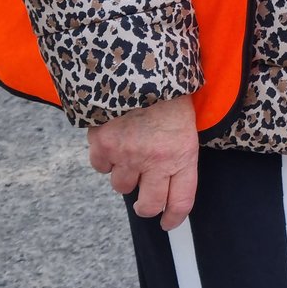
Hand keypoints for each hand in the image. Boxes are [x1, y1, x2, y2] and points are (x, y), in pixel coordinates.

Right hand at [87, 96, 200, 229]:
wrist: (139, 65)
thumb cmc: (169, 92)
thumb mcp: (185, 123)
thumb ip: (178, 152)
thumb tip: (169, 178)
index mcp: (182, 154)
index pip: (180, 201)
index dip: (173, 218)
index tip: (168, 223)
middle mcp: (155, 161)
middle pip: (148, 205)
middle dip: (147, 206)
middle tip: (145, 201)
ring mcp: (127, 155)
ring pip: (122, 187)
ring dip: (126, 176)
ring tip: (131, 155)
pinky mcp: (102, 145)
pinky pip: (101, 167)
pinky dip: (105, 160)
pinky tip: (113, 143)